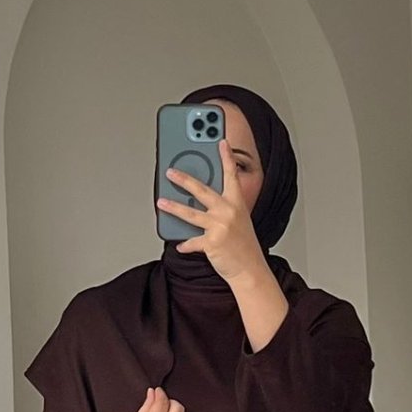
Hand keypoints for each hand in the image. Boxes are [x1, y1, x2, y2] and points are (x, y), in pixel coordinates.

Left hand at [156, 137, 265, 284]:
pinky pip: (192, 241)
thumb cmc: (243, 245)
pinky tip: (180, 244)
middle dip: (184, 179)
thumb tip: (196, 199)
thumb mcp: (238, 220)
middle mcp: (229, 212)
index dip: (226, 157)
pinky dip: (185, 244)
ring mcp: (220, 226)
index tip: (221, 141)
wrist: (250, 269)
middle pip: (202, 190)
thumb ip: (222, 207)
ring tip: (161, 202)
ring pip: (190, 214)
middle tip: (170, 172)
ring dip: (173, 207)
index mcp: (237, 203)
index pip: (231, 175)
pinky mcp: (212, 243)